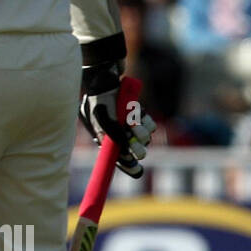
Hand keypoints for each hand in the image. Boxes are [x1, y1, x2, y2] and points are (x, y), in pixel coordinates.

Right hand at [79, 62, 154, 177]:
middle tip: (139, 149)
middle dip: (137, 149)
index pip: (117, 158)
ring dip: (142, 132)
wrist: (106, 78)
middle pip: (133, 150)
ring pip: (144, 137)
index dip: (128, 166)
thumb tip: (124, 150)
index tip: (138, 172)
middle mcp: (118, 133)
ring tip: (134, 121)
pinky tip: (138, 111)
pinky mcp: (139, 115)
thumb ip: (113, 134)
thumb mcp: (102, 117)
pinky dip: (147, 121)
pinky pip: (150, 125)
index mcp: (105, 138)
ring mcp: (130, 125)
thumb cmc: (100, 98)